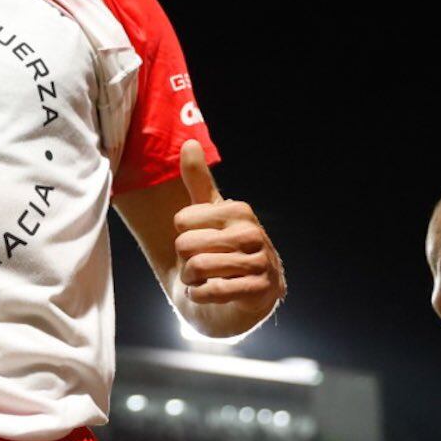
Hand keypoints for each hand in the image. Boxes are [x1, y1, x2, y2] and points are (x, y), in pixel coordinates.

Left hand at [173, 141, 282, 308]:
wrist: (246, 297)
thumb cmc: (223, 249)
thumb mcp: (209, 213)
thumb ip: (198, 181)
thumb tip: (189, 143)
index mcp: (238, 210)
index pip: (181, 221)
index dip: (182, 236)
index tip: (198, 242)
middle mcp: (252, 233)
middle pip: (186, 245)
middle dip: (184, 261)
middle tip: (199, 266)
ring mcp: (258, 263)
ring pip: (197, 268)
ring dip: (191, 281)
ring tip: (204, 280)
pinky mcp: (258, 291)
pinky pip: (212, 291)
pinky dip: (200, 296)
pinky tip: (209, 293)